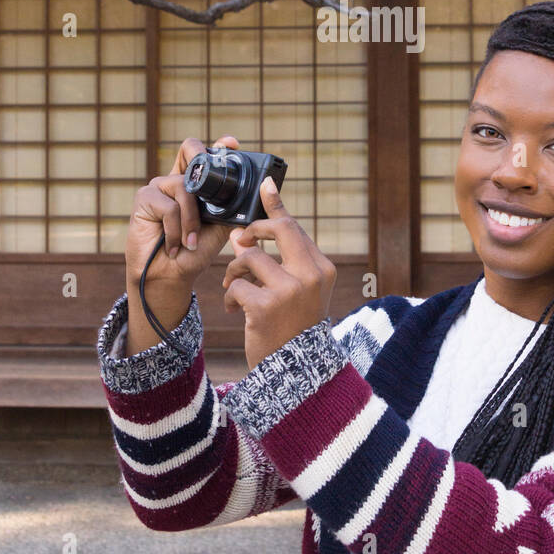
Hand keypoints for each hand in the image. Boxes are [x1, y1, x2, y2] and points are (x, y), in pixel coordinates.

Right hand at [125, 134, 240, 294]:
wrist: (170, 276)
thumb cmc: (194, 252)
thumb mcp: (220, 228)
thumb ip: (231, 207)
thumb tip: (254, 194)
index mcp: (196, 185)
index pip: (205, 156)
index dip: (219, 146)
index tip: (232, 144)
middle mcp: (177, 180)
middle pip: (189, 149)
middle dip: (202, 159)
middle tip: (209, 182)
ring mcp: (159, 186)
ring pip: (185, 188)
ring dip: (191, 221)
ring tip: (190, 242)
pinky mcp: (144, 197)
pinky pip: (169, 207)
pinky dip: (176, 230)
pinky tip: (174, 245)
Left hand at [222, 178, 336, 370]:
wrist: (294, 370)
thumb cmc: (293, 327)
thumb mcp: (296, 292)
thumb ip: (279, 262)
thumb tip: (244, 234)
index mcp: (321, 268)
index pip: (295, 228)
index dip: (277, 205)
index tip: (266, 183)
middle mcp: (310, 275)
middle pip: (277, 230)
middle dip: (254, 228)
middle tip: (242, 238)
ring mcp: (290, 290)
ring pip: (249, 257)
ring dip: (236, 272)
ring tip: (236, 290)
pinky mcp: (266, 306)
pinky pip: (236, 284)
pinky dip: (232, 296)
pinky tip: (237, 311)